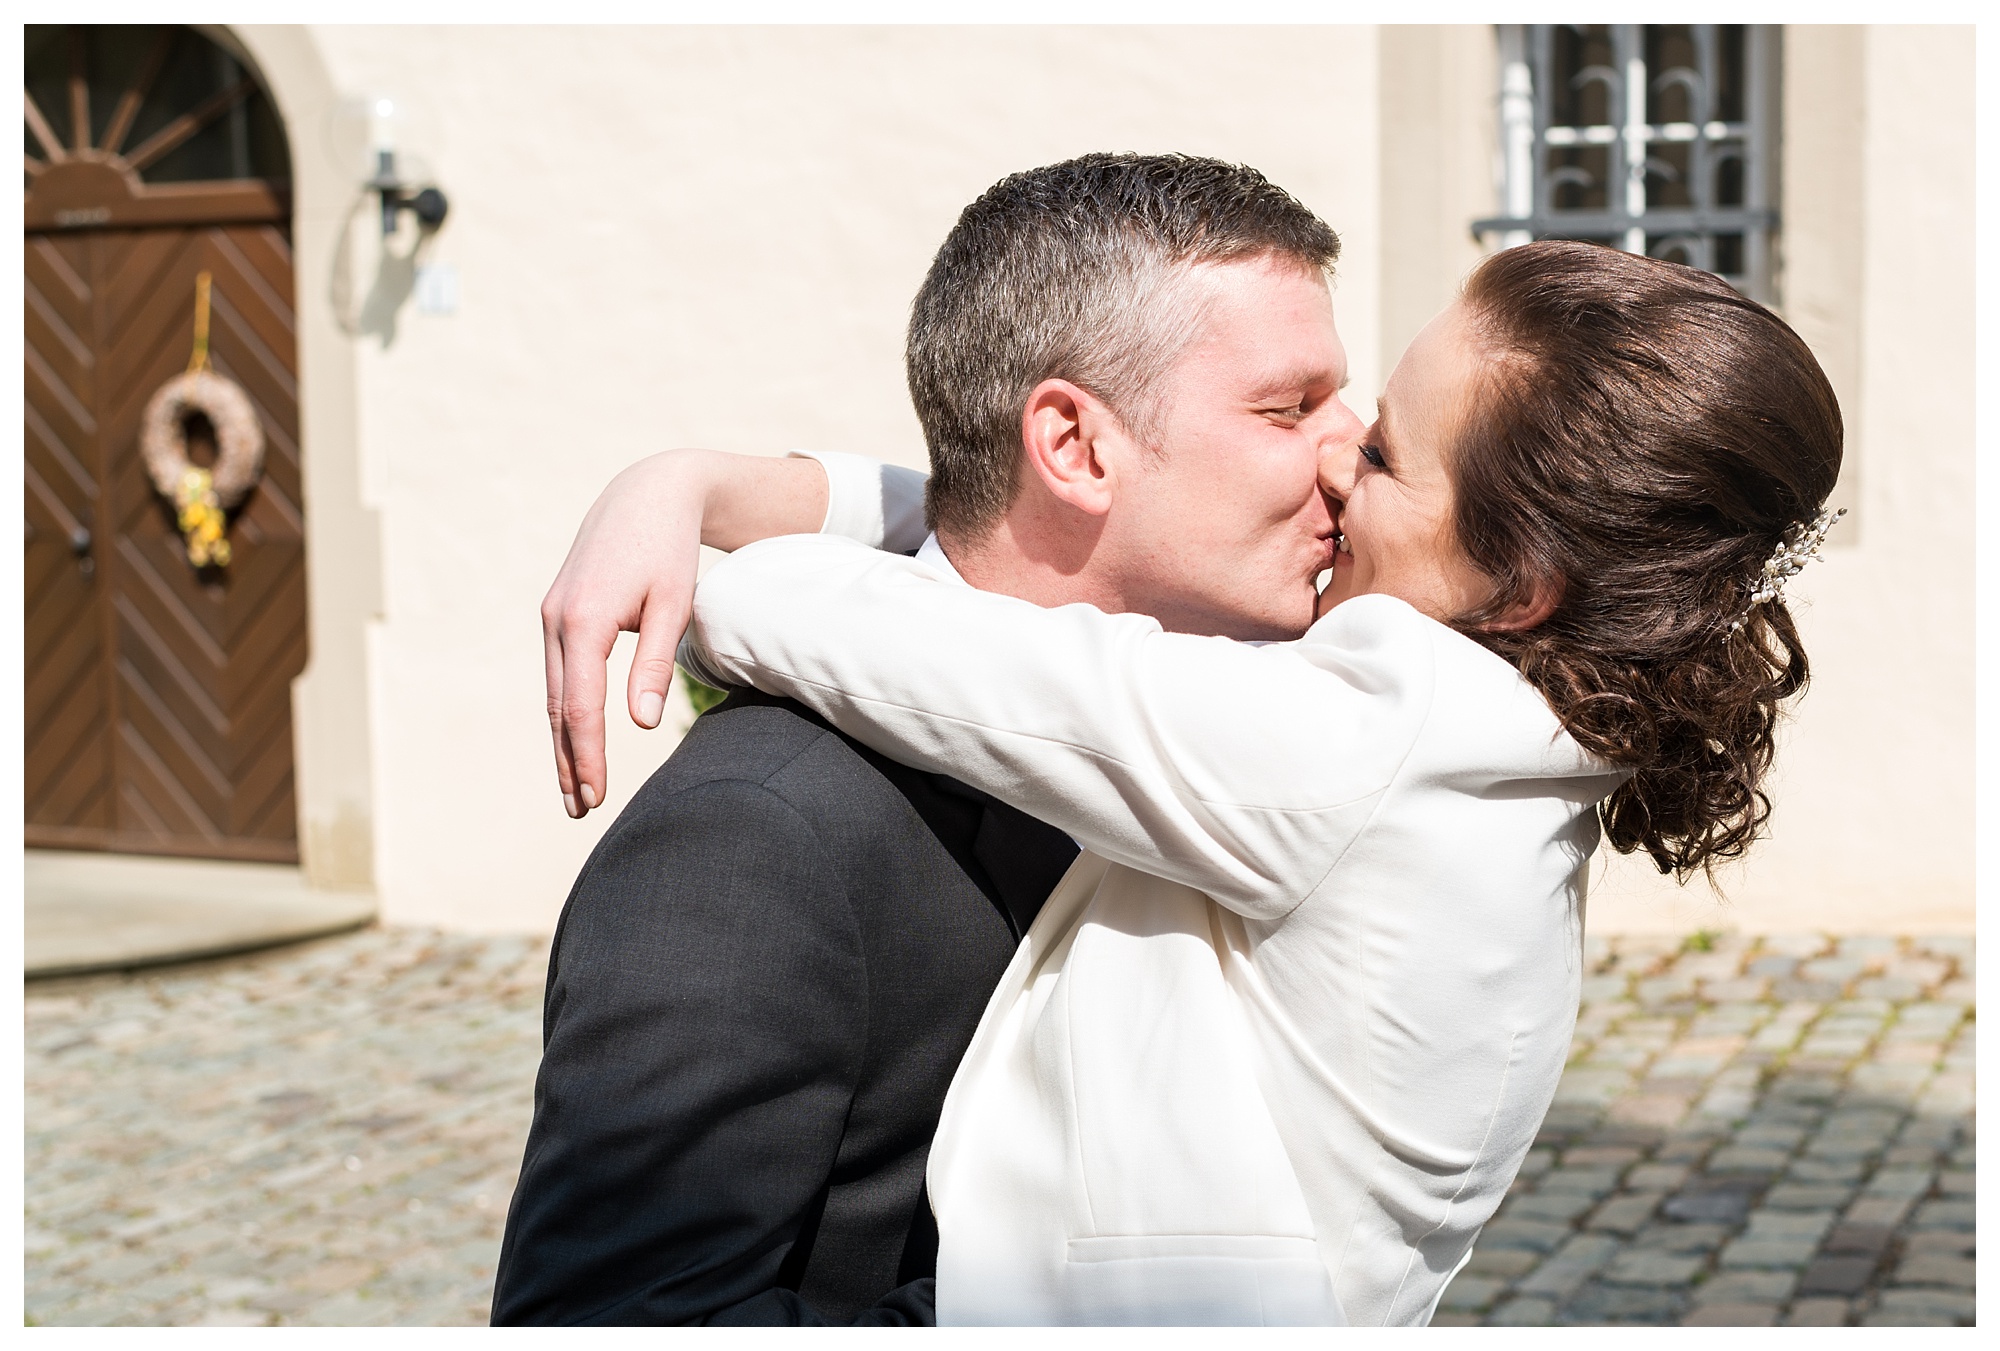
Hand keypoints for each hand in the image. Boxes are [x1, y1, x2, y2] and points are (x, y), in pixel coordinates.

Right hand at [542, 449, 831, 817]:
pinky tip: (573, 740)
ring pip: (553, 693)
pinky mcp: (558, 612)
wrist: (647, 492)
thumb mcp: (674, 605)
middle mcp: (557, 619)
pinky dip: (563, 711)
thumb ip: (655, 665)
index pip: (582, 708)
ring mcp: (552, 615)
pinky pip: (558, 673)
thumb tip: (641, 725)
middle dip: (569, 762)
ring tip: (573, 791)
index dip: (588, 757)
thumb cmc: (669, 548)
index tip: (597, 797)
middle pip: (558, 708)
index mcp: (585, 621)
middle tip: (581, 811)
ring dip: (562, 743)